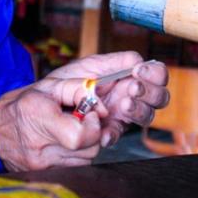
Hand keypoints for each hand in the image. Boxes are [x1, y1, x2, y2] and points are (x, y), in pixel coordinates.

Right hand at [0, 76, 108, 172]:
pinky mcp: (45, 172)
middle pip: (89, 149)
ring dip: (86, 144)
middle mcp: (41, 145)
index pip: (80, 136)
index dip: (93, 126)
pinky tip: (64, 141)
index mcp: (39, 118)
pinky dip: (77, 153)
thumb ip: (77, 89)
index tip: (90, 114)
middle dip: (94, 133)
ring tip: (72, 130)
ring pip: (86, 159)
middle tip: (83, 120)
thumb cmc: (18, 106)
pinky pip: (75, 165)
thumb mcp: (46, 86)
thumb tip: (100, 106)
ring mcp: (42, 163)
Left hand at [46, 52, 170, 145]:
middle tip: (131, 90)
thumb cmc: (61, 86)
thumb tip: (135, 62)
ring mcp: (121, 115)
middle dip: (150, 92)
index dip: (154, 72)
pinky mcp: (108, 133)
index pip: (156, 73)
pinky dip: (113, 133)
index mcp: (126, 76)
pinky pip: (118, 135)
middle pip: (160, 96)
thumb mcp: (85, 68)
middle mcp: (129, 96)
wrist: (37, 110)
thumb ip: (110, 64)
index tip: (138, 72)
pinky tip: (104, 131)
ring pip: (147, 116)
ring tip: (123, 105)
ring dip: (139, 110)